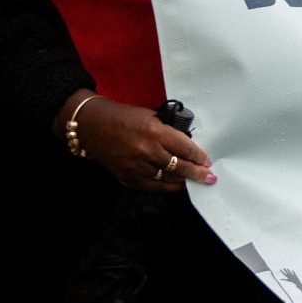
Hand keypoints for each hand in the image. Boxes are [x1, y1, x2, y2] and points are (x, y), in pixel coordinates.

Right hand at [62, 91, 214, 193]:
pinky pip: (152, 186)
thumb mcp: (149, 116)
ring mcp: (136, 166)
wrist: (91, 124)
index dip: (199, 156)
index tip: (207, 161)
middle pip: (180, 167)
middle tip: (209, 178)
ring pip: (167, 180)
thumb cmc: (121, 116)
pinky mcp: (126, 176)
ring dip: (183, 181)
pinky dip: (165, 187)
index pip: (185, 148)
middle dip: (197, 173)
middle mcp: (147, 151)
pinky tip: (175, 185)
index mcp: (155, 132)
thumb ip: (167, 130)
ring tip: (195, 182)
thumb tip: (185, 144)